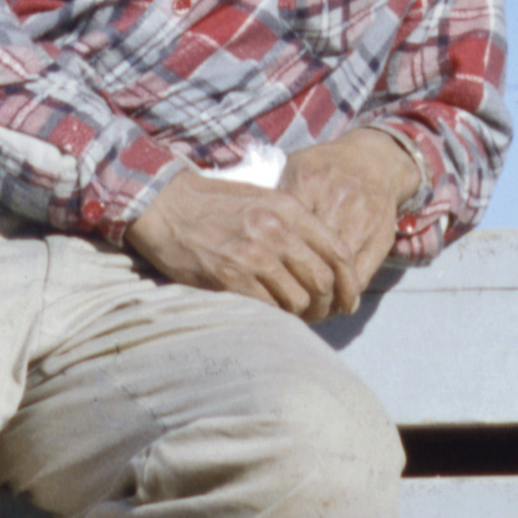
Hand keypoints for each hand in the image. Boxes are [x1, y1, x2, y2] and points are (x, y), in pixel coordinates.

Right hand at [125, 128, 418, 318]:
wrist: (168, 204)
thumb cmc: (217, 203)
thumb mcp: (265, 199)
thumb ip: (295, 223)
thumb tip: (324, 257)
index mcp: (289, 209)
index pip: (338, 250)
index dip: (349, 281)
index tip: (349, 299)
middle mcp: (276, 231)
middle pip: (322, 279)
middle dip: (327, 303)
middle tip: (322, 314)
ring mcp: (252, 255)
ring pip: (297, 299)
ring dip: (300, 314)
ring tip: (295, 318)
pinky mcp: (228, 277)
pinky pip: (266, 308)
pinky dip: (273, 317)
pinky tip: (271, 317)